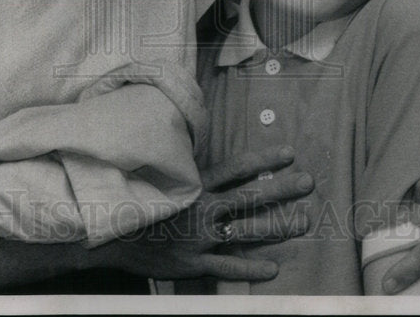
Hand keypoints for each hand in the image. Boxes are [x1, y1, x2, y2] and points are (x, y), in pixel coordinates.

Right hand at [99, 145, 313, 280]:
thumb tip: (212, 151)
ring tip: (303, 222)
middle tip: (308, 182)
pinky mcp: (194, 263)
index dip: (265, 160)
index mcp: (196, 185)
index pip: (237, 168)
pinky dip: (251, 269)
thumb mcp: (165, 176)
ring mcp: (200, 238)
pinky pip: (228, 266)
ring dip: (277, 227)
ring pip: (246, 231)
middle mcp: (203, 209)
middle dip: (281, 189)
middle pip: (250, 197)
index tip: (290, 153)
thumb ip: (192, 168)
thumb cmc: (142, 200)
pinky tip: (273, 269)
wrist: (112, 234)